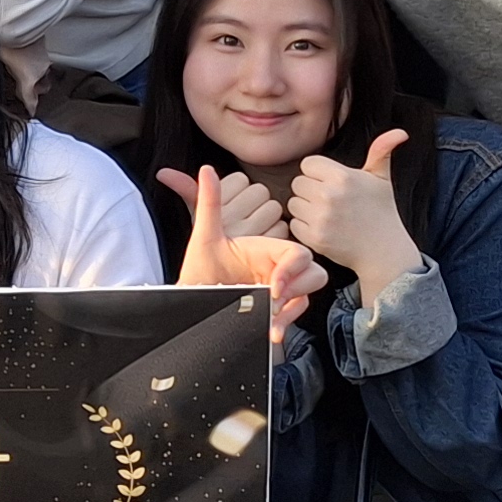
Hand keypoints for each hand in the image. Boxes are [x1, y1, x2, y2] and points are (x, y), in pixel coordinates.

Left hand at [172, 163, 323, 340]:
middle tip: (272, 302)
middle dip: (298, 287)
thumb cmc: (198, 271)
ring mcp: (278, 291)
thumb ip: (209, 203)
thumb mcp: (203, 237)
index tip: (273, 286)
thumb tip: (207, 170)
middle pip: (313, 272)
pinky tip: (271, 331)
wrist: (188, 306)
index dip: (292, 268)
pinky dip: (286, 324)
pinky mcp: (275, 311)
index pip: (296, 252)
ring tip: (270, 319)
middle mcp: (275, 268)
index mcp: (264, 249)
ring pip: (307, 294)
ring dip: (293, 308)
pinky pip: (294, 314)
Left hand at [288, 128, 421, 300]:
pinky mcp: (314, 238)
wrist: (384, 251)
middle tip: (329, 201)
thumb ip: (382, 151)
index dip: (317, 173)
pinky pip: (293, 224)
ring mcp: (320, 218)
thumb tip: (400, 132)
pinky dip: (304, 227)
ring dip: (304, 209)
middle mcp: (329, 195)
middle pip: (298, 183)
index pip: (308, 164)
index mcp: (342, 176)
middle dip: (310, 191)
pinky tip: (323, 228)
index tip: (331, 183)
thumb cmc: (382, 212)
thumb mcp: (381, 178)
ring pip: (293, 203)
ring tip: (326, 215)